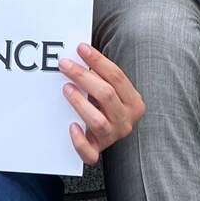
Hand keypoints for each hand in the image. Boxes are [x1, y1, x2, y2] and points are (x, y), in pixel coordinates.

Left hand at [60, 42, 145, 164]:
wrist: (106, 136)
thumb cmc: (105, 106)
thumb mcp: (110, 91)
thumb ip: (100, 76)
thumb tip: (80, 52)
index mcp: (134, 103)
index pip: (117, 77)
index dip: (98, 61)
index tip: (80, 48)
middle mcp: (126, 121)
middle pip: (107, 95)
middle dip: (84, 77)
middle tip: (65, 65)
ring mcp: (112, 137)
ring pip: (98, 121)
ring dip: (80, 102)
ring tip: (66, 88)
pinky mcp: (97, 152)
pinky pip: (89, 152)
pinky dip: (79, 140)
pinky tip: (70, 126)